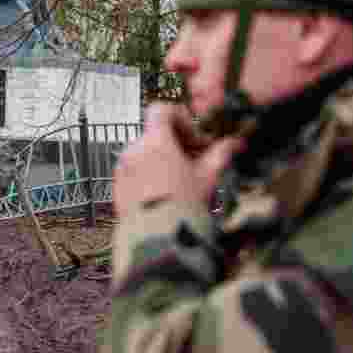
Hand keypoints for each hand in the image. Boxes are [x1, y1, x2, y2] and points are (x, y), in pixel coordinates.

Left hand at [112, 103, 243, 218]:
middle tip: (195, 162)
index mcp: (155, 141)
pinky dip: (149, 175)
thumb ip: (220, 154)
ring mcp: (122, 169)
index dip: (181, 118)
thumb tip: (234, 142)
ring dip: (162, 159)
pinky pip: (134, 171)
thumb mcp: (208, 177)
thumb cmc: (185, 206)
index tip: (194, 138)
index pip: (161, 110)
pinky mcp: (117, 187)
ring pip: (144, 153)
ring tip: (181, 181)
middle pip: (155, 134)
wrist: (158, 241)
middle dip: (176, 143)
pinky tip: (165, 194)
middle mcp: (133, 150)